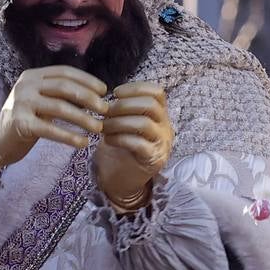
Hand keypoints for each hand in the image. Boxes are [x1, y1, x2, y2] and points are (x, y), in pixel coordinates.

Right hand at [0, 66, 108, 178]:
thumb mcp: (41, 99)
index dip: (87, 80)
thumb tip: (97, 94)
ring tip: (98, 128)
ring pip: (59, 108)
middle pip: (64, 87)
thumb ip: (60, 93)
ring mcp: (21, 103)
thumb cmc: (26, 118)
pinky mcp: (19, 124)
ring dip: (83, 118)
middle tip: (105, 110)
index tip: (104, 91)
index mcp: (33, 75)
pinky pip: (50, 129)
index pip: (64, 72)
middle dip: (88, 98)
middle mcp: (26, 85)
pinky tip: (83, 143)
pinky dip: (69, 137)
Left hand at [93, 82, 173, 212]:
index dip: (135, 88)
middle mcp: (165, 128)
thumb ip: (124, 109)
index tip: (115, 93)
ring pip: (144, 123)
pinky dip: (119, 138)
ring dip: (119, 122)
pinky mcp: (152, 160)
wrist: (124, 180)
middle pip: (151, 105)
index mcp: (160, 116)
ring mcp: (161, 144)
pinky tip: (108, 139)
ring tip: (104, 127)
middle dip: (124, 105)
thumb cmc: (122, 149)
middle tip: (106, 112)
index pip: (157, 92)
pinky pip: (138, 144)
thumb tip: (106, 96)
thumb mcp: (126, 124)